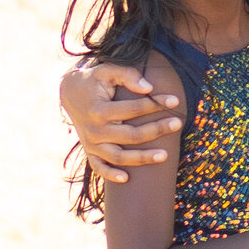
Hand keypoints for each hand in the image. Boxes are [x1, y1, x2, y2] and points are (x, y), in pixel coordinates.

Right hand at [61, 56, 180, 186]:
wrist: (70, 93)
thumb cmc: (94, 80)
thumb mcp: (107, 70)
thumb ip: (127, 75)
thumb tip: (148, 87)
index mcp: (99, 110)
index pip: (133, 109)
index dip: (155, 104)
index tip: (175, 100)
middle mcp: (95, 130)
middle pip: (131, 135)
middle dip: (157, 130)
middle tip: (178, 123)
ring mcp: (91, 144)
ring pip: (119, 157)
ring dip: (142, 158)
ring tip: (165, 156)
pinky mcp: (90, 151)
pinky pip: (99, 167)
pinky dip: (110, 174)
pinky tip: (126, 178)